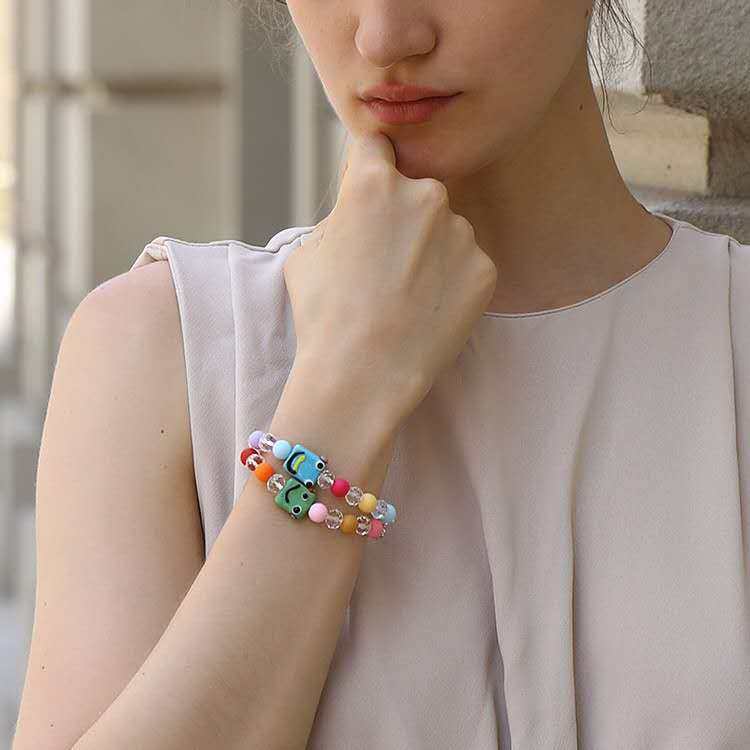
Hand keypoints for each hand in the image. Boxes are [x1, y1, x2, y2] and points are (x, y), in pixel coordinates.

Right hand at [283, 131, 497, 415]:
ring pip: (446, 231)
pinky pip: (467, 265)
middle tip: (387, 264)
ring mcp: (460, 233)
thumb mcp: (309, 252)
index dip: (372, 165)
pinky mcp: (484, 269)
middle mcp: (426, 195)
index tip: (374, 183)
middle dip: (405, 218)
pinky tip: (429, 310)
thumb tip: (357, 212)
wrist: (363, 373)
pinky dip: (453, 283)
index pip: (378, 146)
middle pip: (418, 193)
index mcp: (375, 183)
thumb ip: (340, 217)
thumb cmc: (324, 314)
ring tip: (407, 296)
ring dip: (431, 252)